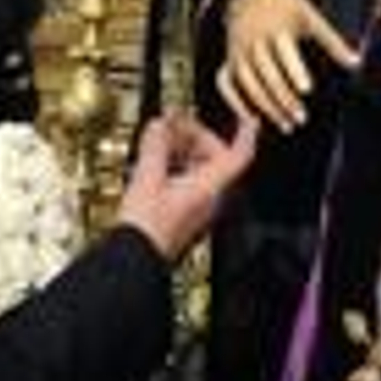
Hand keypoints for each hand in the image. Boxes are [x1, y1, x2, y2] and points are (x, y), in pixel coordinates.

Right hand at [117, 110, 258, 261]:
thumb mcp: (148, 177)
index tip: (246, 119)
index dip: (245, 134)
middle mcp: (211, 200)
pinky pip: (188, 186)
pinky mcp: (183, 219)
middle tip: (174, 125)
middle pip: (216, 159)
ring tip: (160, 143)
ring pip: (201, 172)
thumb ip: (156, 146)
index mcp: (211, 187)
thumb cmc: (147, 229)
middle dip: (196, 137)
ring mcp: (198, 212)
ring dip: (184, 153)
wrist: (134, 262)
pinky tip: (155, 168)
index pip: (239, 156)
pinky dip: (176, 170)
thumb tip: (161, 125)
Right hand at [218, 0, 357, 133]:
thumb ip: (332, 41)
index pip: (284, 51)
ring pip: (248, 84)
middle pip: (267, 74)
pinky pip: (226, 84)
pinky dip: (236, 102)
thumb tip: (357, 63)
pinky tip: (254, 120)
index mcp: (276, 28)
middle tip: (302, 119)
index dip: (294, 69)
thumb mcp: (311, 16)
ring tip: (287, 126)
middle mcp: (254, 41)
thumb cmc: (288, 8)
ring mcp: (238, 52)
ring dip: (266, 107)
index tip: (307, 89)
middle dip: (283, 98)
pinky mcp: (229, 60)